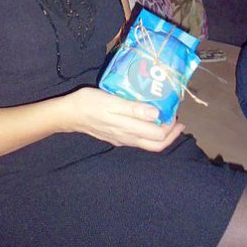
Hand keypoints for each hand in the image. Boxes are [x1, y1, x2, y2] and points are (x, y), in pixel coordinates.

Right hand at [62, 87, 184, 151]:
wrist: (68, 114)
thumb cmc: (89, 103)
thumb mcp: (111, 101)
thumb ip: (134, 108)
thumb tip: (157, 113)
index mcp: (128, 129)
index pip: (158, 135)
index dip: (170, 126)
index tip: (173, 110)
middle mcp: (127, 138)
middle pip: (156, 145)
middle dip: (171, 134)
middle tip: (178, 121)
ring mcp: (121, 140)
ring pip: (147, 144)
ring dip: (161, 134)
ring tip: (167, 120)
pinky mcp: (116, 137)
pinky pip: (138, 140)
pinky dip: (149, 133)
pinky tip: (147, 120)